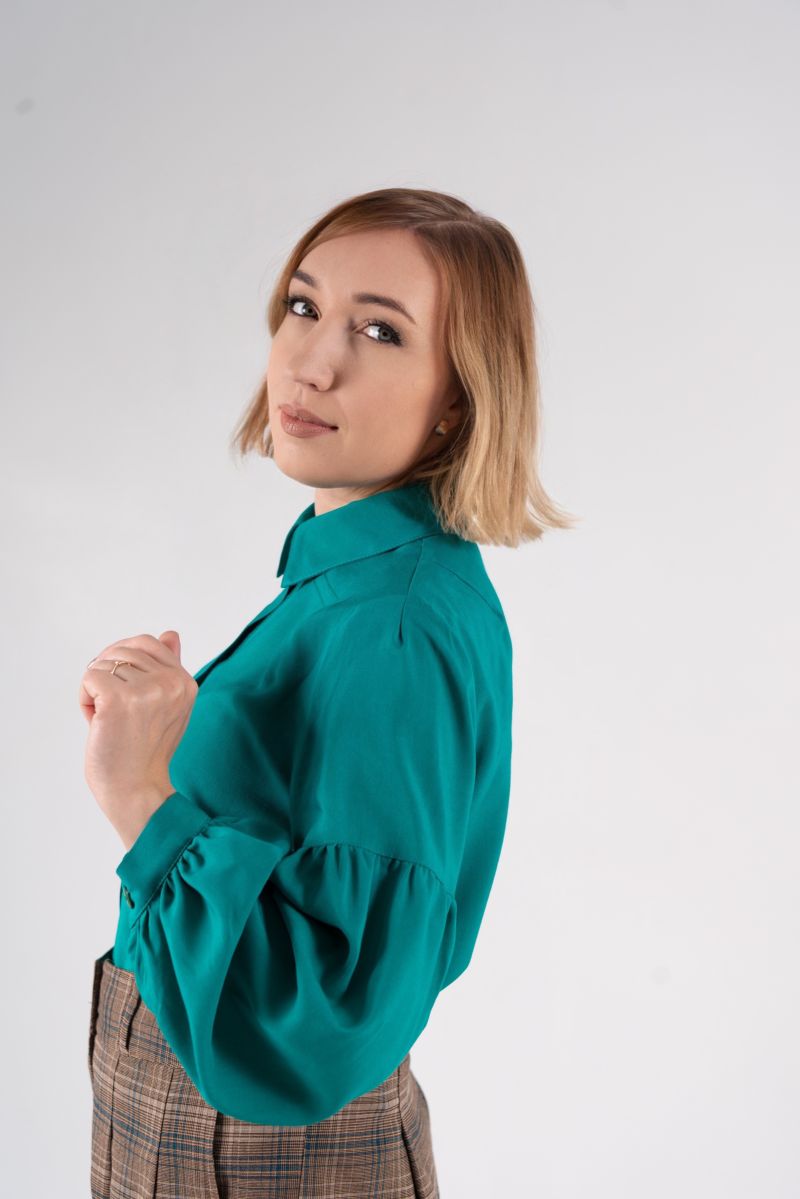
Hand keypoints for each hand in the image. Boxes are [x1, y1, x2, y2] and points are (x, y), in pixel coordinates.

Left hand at [79, 630, 197, 848]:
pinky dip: (84, 700)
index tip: (126, 697)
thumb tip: (170, 633)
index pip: (146, 643)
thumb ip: (168, 668)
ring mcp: (147, 689)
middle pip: (121, 650)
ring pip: (102, 664)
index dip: (124, 664)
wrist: (136, 789)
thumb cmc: (145, 750)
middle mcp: (172, 682)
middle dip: (108, 677)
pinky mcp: (119, 698)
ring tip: (110, 720)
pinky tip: (97, 722)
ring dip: (95, 691)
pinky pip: (88, 677)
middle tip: (117, 713)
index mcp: (185, 681)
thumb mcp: (167, 705)